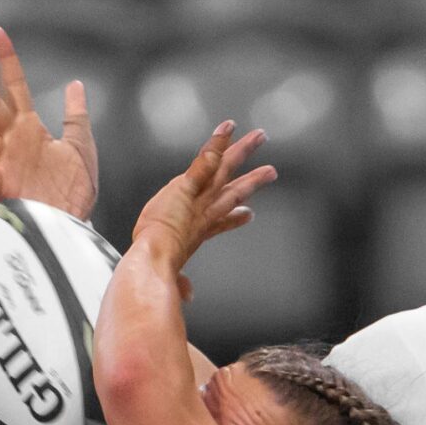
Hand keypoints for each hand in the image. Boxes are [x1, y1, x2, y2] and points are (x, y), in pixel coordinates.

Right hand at [0, 24, 97, 216]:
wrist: (72, 225)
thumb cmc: (75, 190)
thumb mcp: (81, 147)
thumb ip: (75, 116)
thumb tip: (75, 84)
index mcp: (29, 128)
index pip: (15, 85)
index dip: (7, 59)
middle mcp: (12, 141)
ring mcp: (5, 163)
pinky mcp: (4, 187)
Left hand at [132, 123, 275, 274]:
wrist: (154, 261)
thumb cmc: (155, 269)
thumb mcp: (168, 276)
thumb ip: (179, 284)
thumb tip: (187, 297)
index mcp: (197, 235)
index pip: (220, 223)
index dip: (235, 218)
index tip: (249, 214)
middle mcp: (204, 213)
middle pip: (233, 191)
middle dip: (252, 181)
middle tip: (271, 171)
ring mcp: (199, 198)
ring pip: (226, 169)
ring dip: (243, 152)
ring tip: (260, 136)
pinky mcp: (189, 185)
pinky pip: (206, 160)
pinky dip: (218, 143)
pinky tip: (229, 127)